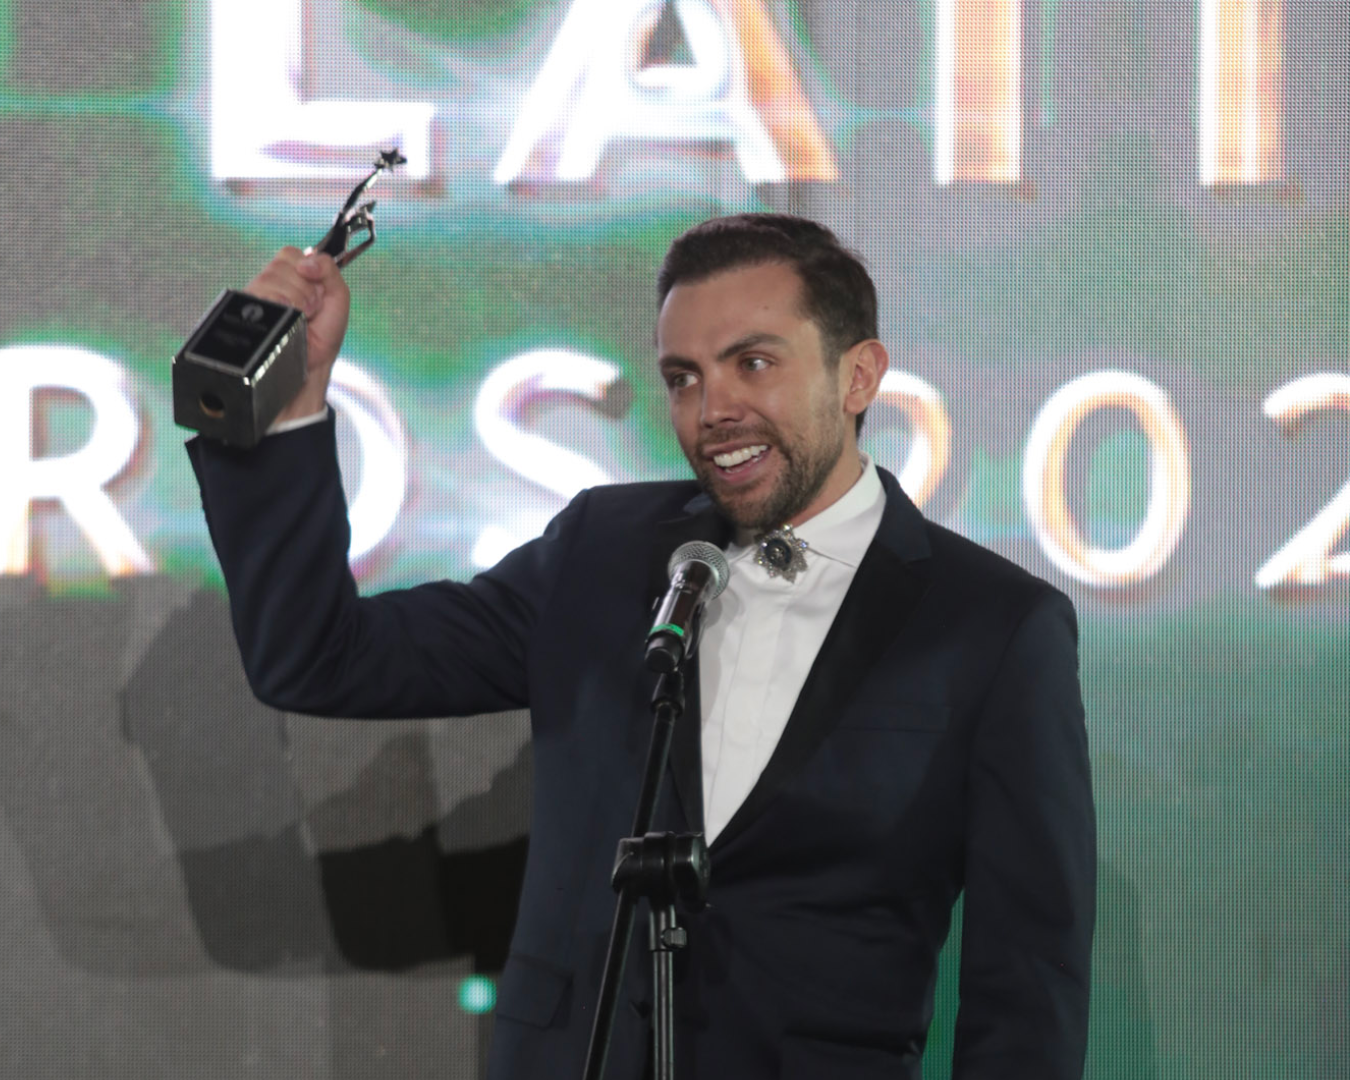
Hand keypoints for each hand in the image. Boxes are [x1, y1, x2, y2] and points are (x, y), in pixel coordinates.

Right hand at [243, 247, 350, 422]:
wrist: (312, 363)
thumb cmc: (323, 334)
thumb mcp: (338, 296)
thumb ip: (329, 269)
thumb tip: (306, 261)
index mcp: (292, 275)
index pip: (290, 254)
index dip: (306, 270)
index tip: (316, 293)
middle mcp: (272, 283)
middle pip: (280, 264)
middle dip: (303, 289)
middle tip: (309, 310)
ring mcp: (257, 296)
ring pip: (269, 278)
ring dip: (293, 300)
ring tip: (299, 318)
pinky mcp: (245, 310)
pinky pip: (257, 294)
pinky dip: (278, 306)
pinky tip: (285, 320)